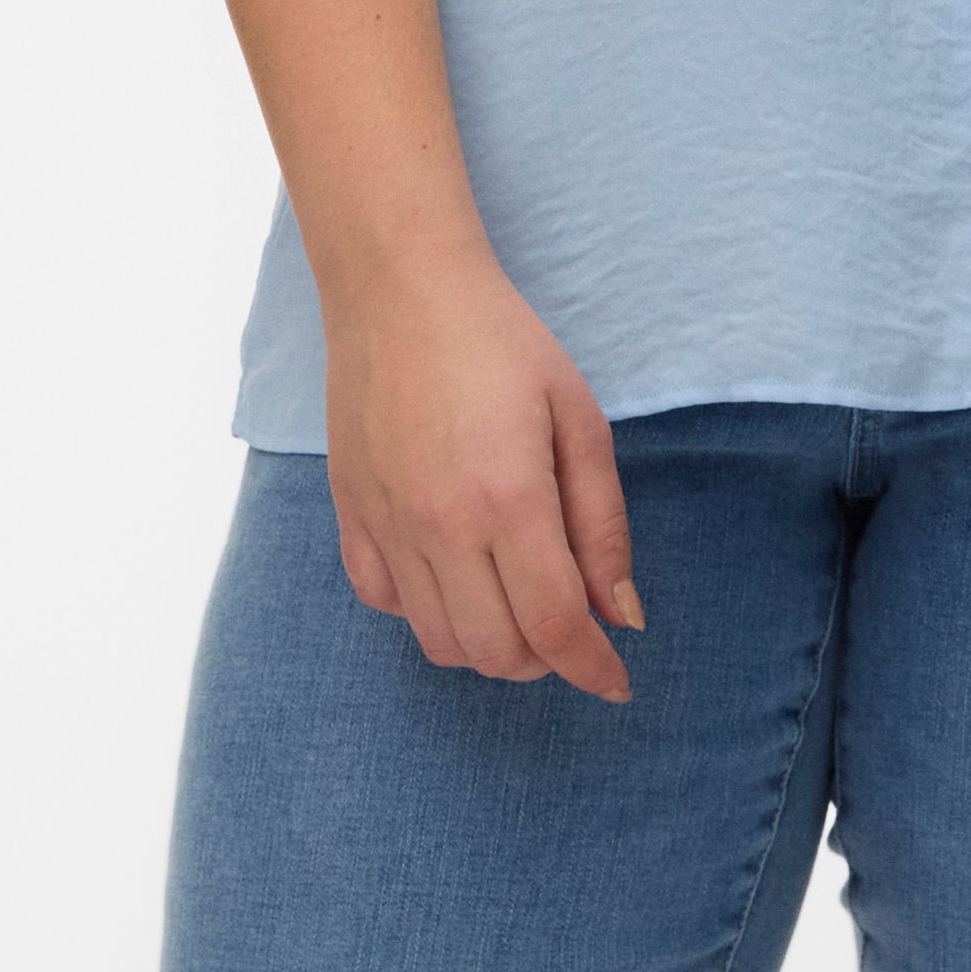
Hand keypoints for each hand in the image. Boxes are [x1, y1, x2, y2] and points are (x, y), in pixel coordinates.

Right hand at [319, 249, 643, 694]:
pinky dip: (428, 611)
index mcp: (508, 499)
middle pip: (497, 652)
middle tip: (572, 625)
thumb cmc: (502, 345)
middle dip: (548, 660)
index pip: (554, 626)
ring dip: (491, 644)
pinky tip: (456, 573)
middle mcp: (440, 525)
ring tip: (519, 602)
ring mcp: (387, 525)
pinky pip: (386, 603)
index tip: (616, 681)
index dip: (593, 668)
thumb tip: (621, 616)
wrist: (399, 290)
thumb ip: (603, 526)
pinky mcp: (350, 515)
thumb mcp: (579, 421)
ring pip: (440, 642)